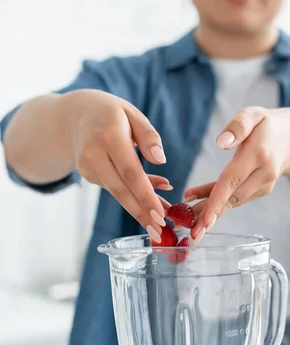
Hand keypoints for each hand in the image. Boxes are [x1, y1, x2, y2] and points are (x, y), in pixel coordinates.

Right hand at [64, 89, 170, 241]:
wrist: (74, 115)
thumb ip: (149, 136)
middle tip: (158, 232)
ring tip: (156, 226)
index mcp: (109, 134)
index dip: (145, 195)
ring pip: (116, 193)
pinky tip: (148, 204)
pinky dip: (132, 197)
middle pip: (120, 189)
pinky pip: (114, 188)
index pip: (130, 171)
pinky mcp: (87, 174)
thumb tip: (161, 161)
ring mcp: (87, 165)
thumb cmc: (111, 113)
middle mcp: (94, 152)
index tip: (159, 215)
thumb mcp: (133, 114)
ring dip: (138, 210)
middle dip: (140, 213)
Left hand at [186, 107, 289, 239]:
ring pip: (232, 201)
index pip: (233, 180)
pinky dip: (217, 204)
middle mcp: (264, 174)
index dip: (216, 201)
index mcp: (259, 155)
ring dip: (209, 213)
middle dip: (209, 217)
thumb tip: (221, 143)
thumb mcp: (252, 114)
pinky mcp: (260, 191)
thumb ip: (237, 126)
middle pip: (231, 198)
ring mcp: (264, 185)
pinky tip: (197, 207)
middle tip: (189, 233)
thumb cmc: (267, 124)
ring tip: (186, 223)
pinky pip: (235, 198)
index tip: (204, 220)